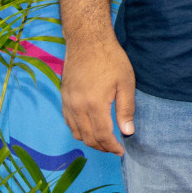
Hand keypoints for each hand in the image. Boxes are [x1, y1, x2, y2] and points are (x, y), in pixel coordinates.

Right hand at [60, 35, 135, 155]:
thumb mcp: (125, 83)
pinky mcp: (63, 97)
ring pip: (76, 132)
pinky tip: (90, 128)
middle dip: (102, 147)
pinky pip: (69, 122)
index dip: (112, 147)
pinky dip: (79, 130)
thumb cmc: (111, 59)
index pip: (102, 136)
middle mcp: (77, 107)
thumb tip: (127, 132)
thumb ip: (126, 109)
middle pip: (88, 138)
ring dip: (89, 140)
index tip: (121, 151)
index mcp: (94, 105)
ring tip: (104, 141)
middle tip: (114, 148)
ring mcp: (68, 103)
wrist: (87, 41)